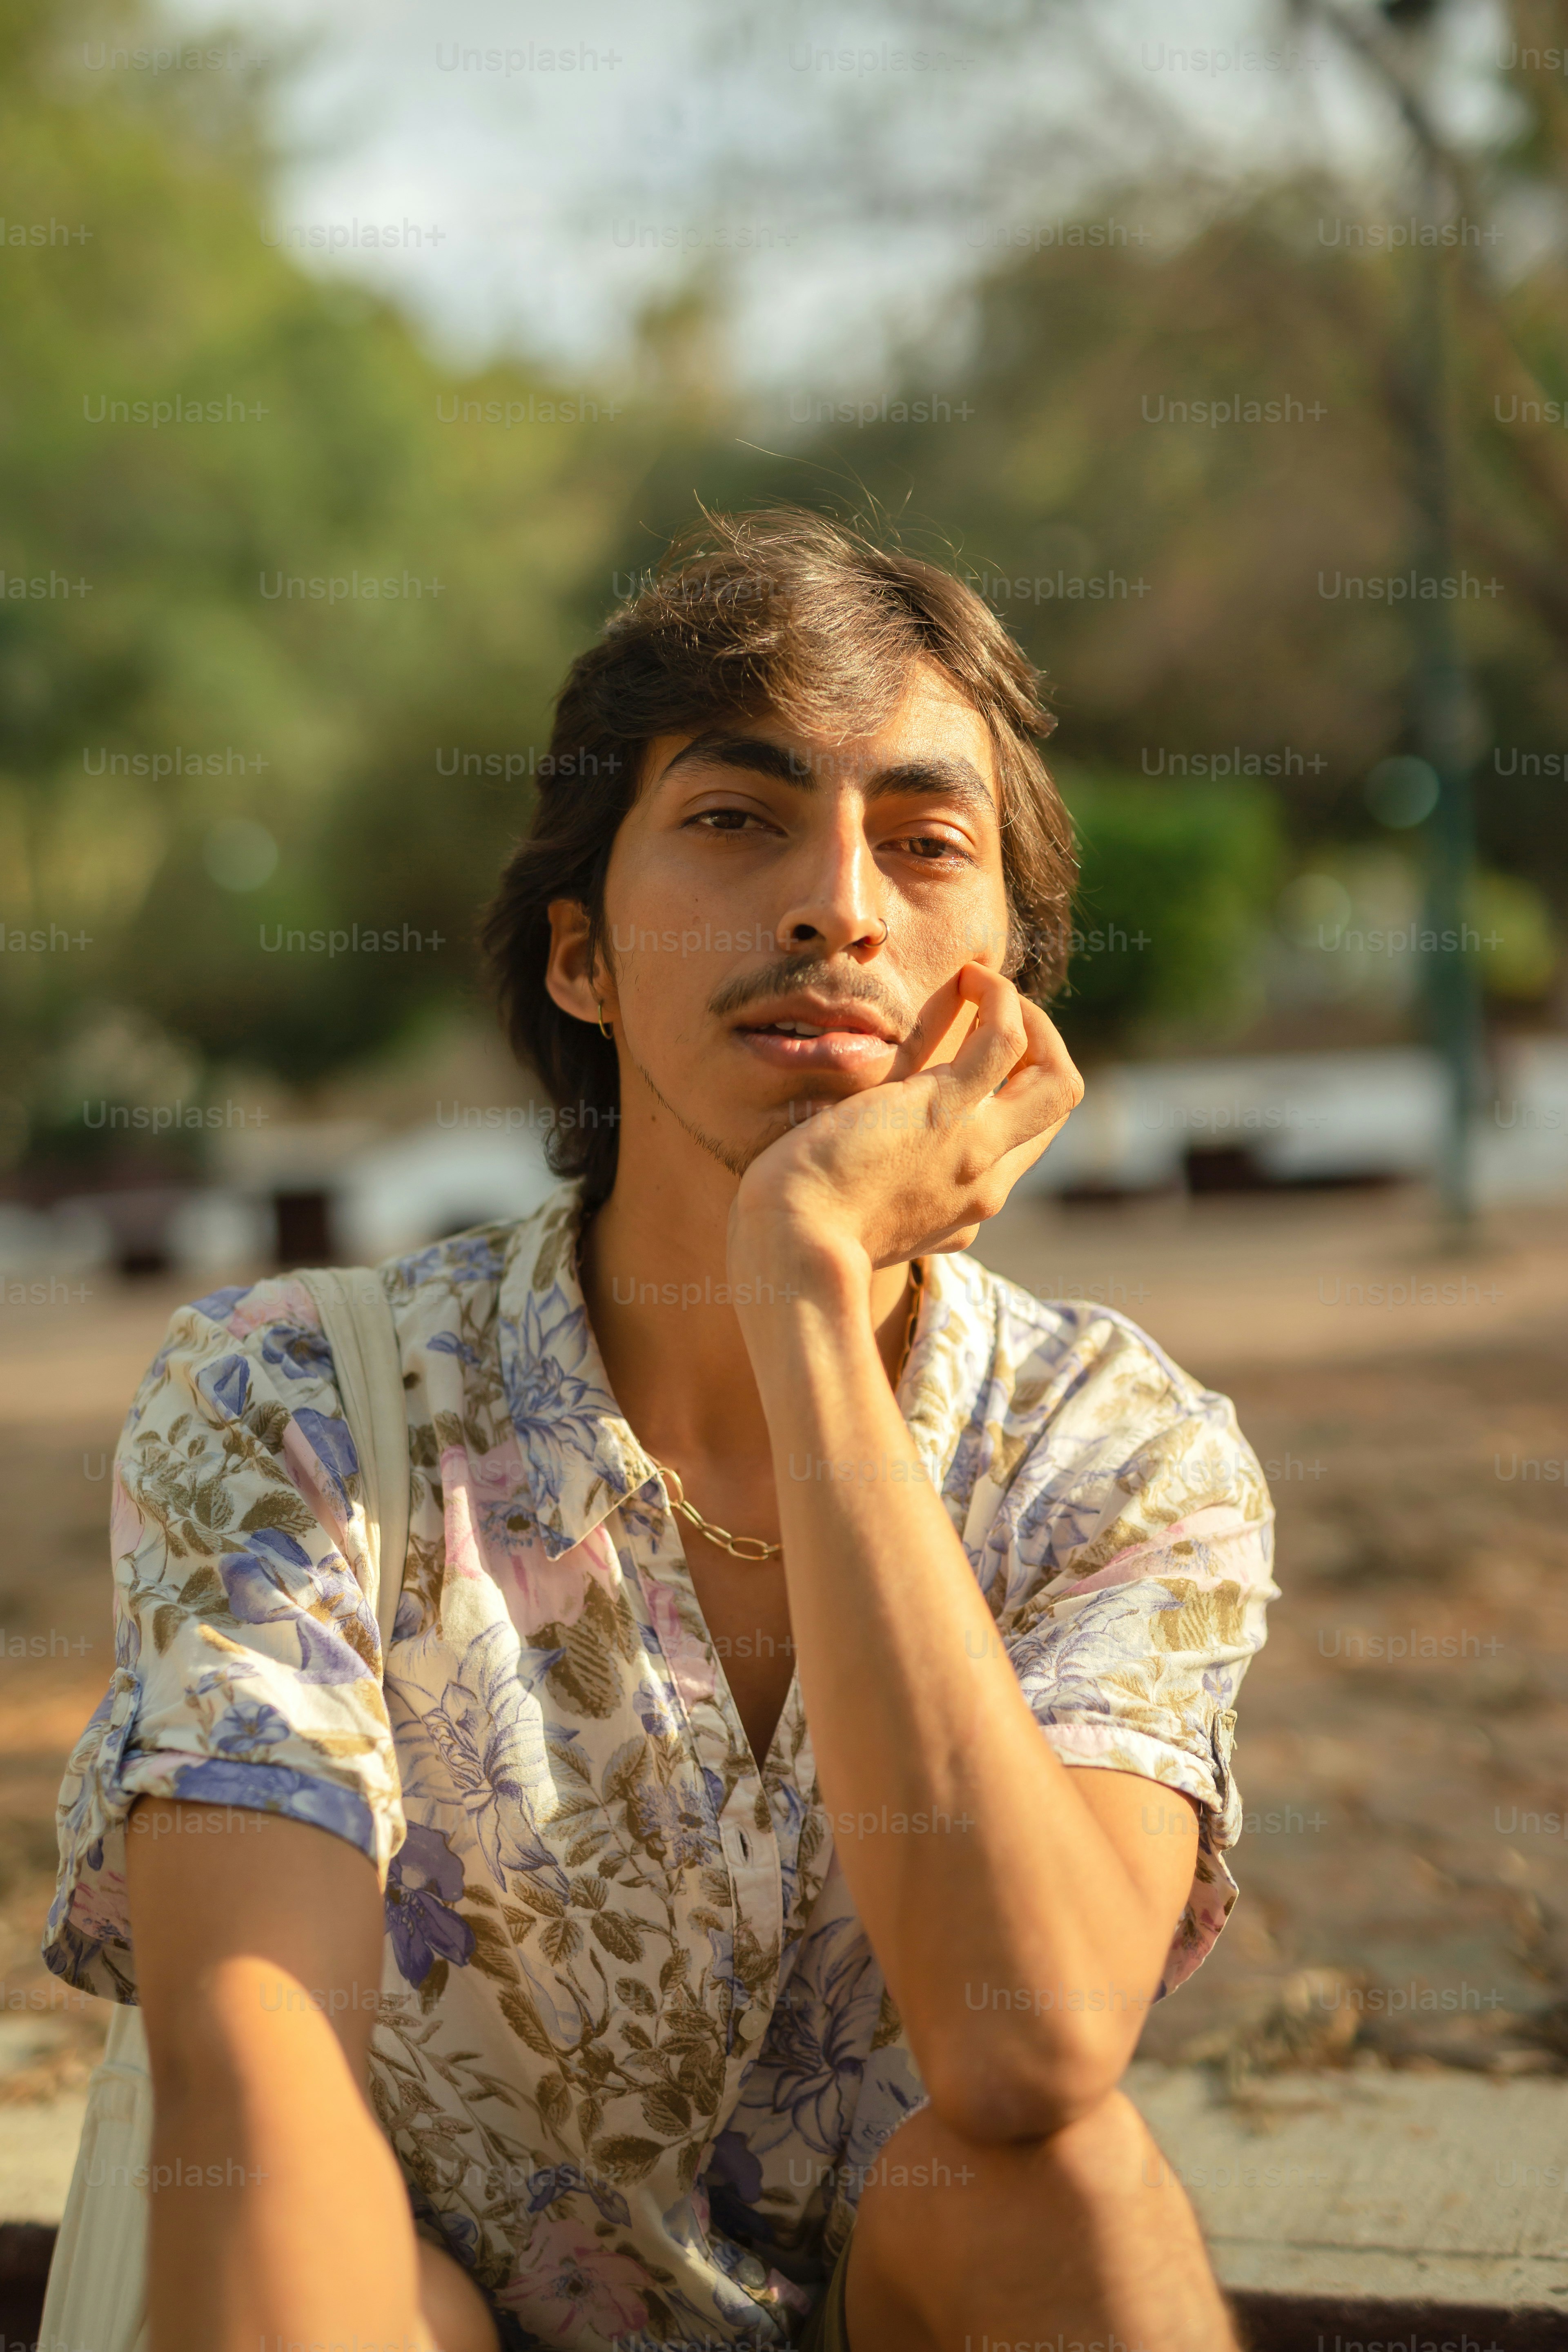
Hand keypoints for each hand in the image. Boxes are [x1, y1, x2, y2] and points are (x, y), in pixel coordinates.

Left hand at [731, 964, 1081, 1276]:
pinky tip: (968, 977)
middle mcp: (984, 1183)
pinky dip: (999, 998)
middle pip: (1054, 1111)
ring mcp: (975, 1145)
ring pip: (1057, 1079)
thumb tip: (875, 1192)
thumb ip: (885, 1214)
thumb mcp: (861, 1233)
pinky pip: (1004, 1038)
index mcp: (964, 1212)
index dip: (1011, 1093)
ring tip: (984, 988)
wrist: (792, 1246)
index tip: (970, 1058)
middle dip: (1040, 1051)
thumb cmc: (802, 1237)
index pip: (1020, 1149)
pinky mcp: (946, 1108)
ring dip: (1031, 1021)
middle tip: (994, 1015)